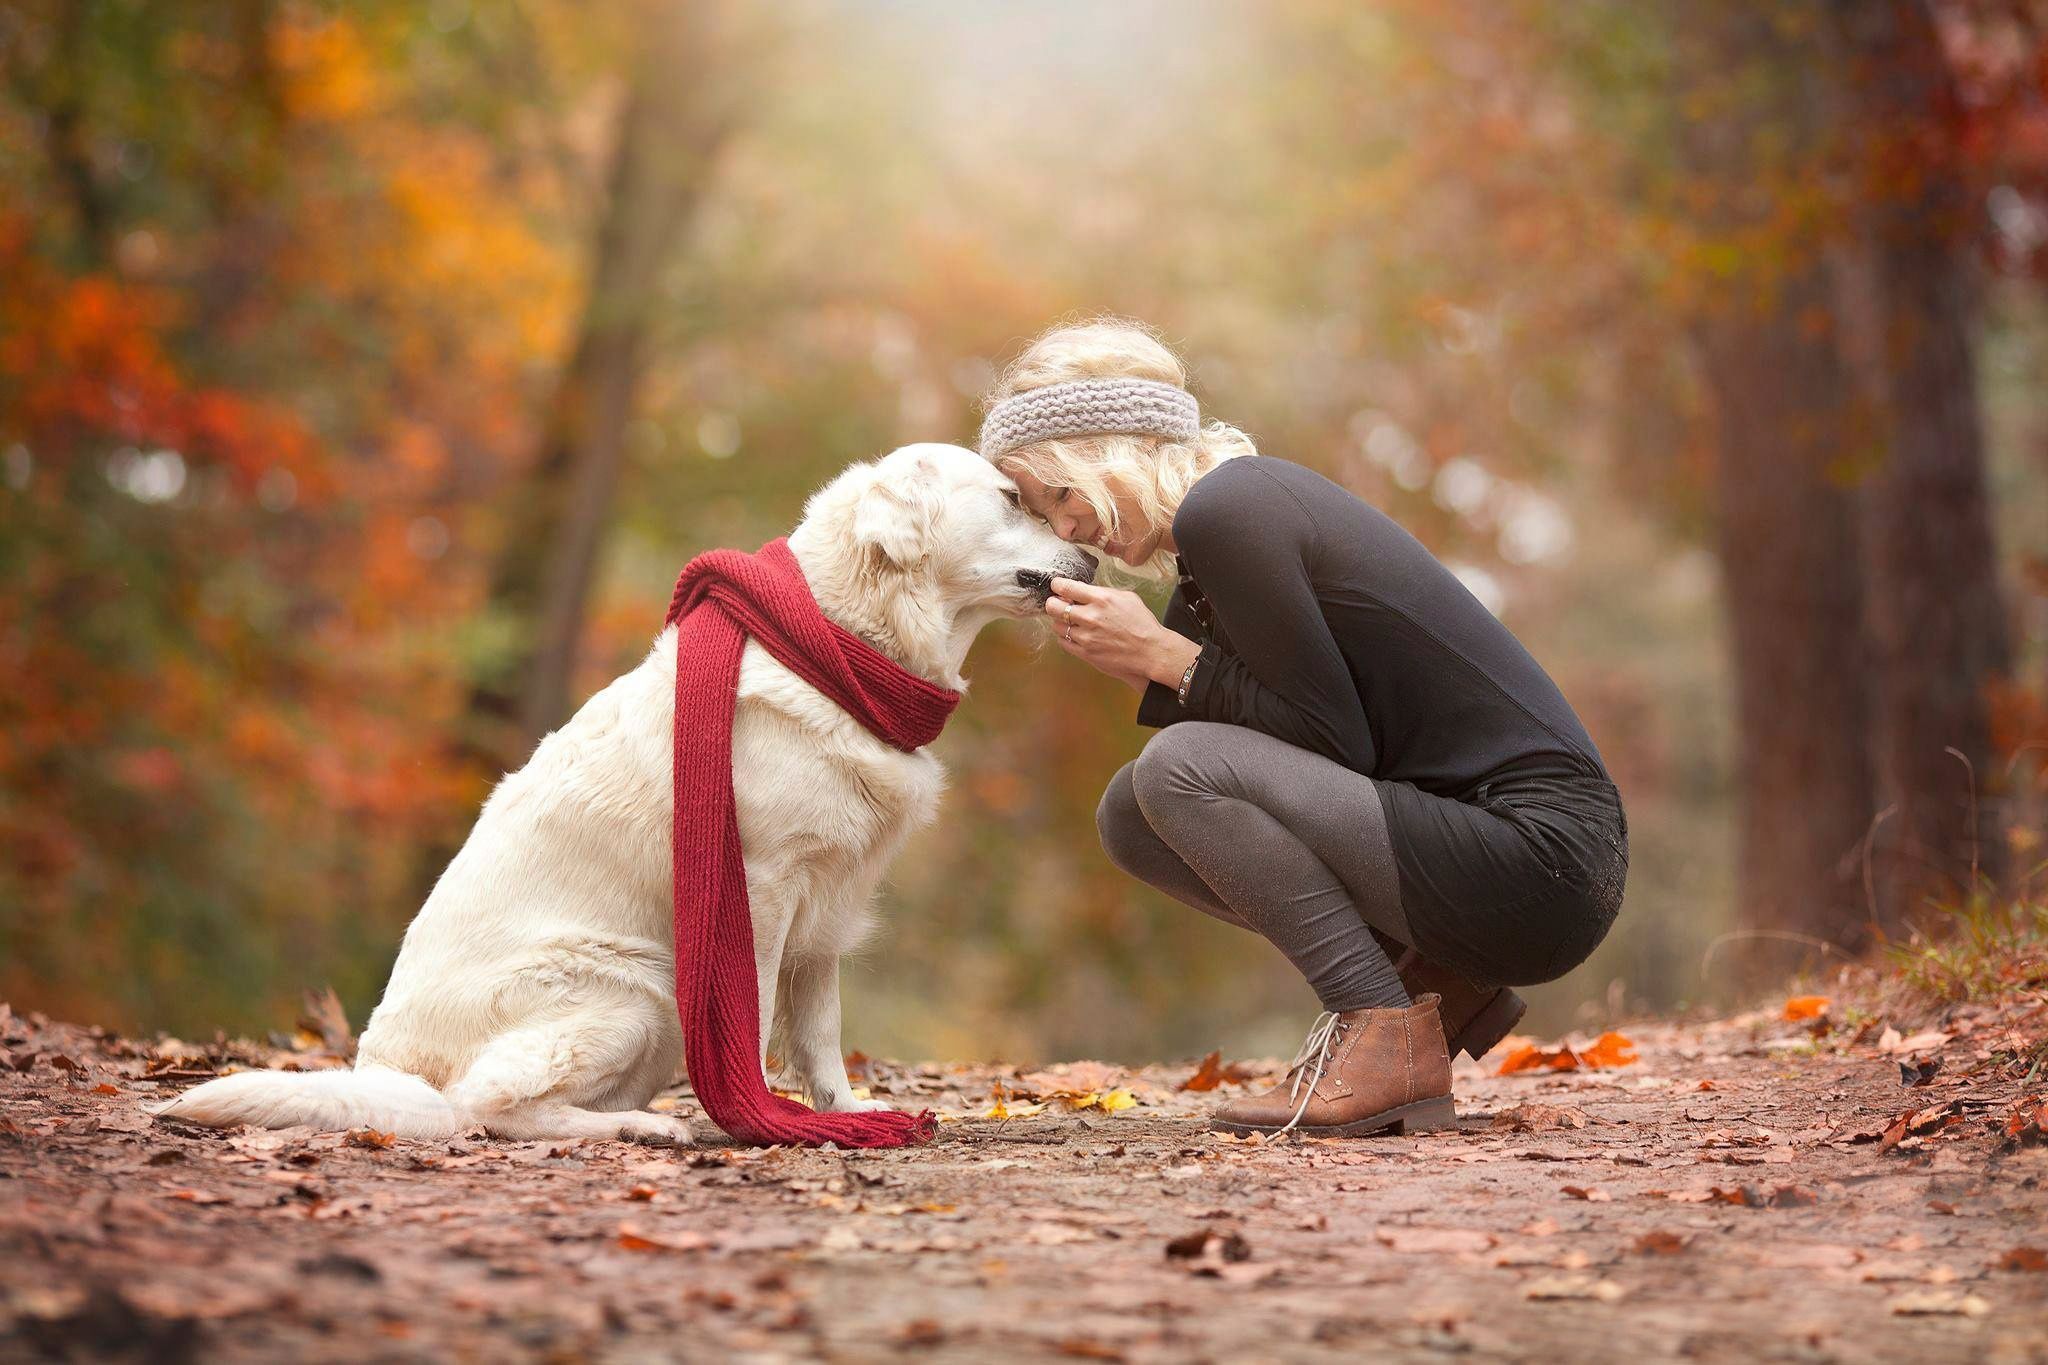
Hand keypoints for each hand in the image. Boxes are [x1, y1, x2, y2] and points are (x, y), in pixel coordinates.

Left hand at [1046, 578, 1200, 692]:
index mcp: (1101, 599)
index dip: (1057, 585)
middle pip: (1053, 607)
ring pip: (1057, 626)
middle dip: (1053, 603)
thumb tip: (1084, 591)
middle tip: (1058, 604)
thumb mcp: (1127, 598)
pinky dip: (1066, 637)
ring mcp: (1086, 637)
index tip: (1056, 586)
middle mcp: (1091, 617)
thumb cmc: (1142, 625)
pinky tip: (1076, 634)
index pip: (1066, 587)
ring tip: (1072, 621)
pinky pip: (1063, 642)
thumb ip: (1103, 592)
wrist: (1151, 653)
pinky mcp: (1085, 653)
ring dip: (1061, 622)